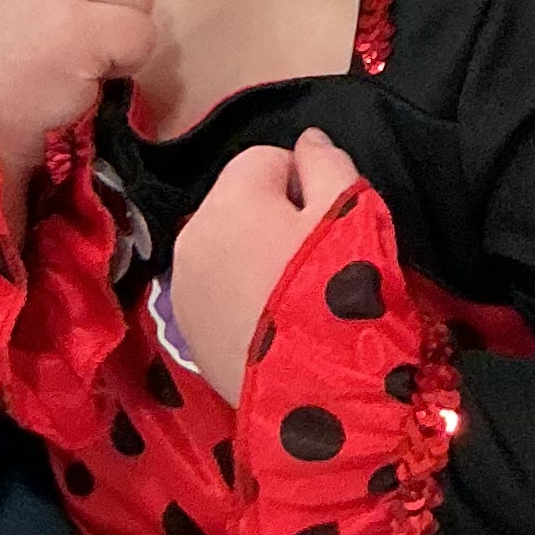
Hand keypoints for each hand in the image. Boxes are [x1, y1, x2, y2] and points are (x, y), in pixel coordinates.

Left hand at [170, 128, 363, 401]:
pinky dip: (240, 296)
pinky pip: (216, 291)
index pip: (266, 159)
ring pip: (224, 248)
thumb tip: (307, 140)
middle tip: (316, 262)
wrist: (318, 394)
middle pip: (238, 203)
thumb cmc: (340, 290)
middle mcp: (190, 235)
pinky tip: (273, 324)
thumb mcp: (352, 213)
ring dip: (255, 258)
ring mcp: (182, 288)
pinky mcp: (187, 332)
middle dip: (274, 220)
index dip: (307, 184)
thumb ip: (328, 163)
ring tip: (294, 296)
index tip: (331, 223)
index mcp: (228, 199)